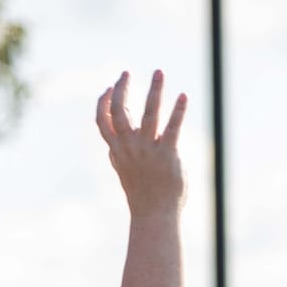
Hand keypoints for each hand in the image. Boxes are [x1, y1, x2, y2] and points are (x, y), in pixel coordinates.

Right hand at [96, 70, 185, 215]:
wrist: (154, 214)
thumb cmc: (141, 191)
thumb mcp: (123, 169)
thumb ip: (117, 152)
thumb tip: (111, 142)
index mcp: (117, 149)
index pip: (102, 120)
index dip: (104, 102)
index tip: (110, 87)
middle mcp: (129, 147)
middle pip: (120, 112)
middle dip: (122, 89)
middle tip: (127, 73)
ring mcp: (148, 150)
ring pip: (149, 113)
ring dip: (154, 90)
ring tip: (159, 72)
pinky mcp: (167, 155)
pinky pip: (173, 128)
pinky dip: (178, 110)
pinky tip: (183, 96)